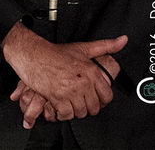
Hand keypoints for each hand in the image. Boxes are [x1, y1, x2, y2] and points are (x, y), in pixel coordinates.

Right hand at [2, 22, 125, 121]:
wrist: (31, 53)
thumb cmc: (54, 52)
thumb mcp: (82, 47)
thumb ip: (106, 45)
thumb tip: (123, 40)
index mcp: (91, 71)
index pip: (107, 96)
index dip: (101, 100)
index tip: (94, 99)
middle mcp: (83, 82)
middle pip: (94, 107)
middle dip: (87, 107)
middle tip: (79, 101)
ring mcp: (70, 91)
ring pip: (81, 112)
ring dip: (75, 111)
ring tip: (69, 103)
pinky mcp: (57, 97)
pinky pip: (66, 114)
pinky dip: (63, 113)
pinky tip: (60, 106)